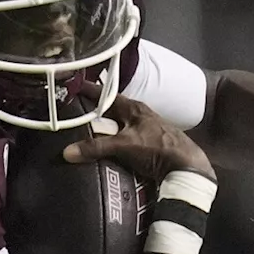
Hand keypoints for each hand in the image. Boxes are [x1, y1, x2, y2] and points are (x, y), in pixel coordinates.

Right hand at [62, 97, 214, 181]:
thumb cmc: (158, 147)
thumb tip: (68, 151)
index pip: (106, 94)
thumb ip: (96, 147)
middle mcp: (138, 116)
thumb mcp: (124, 145)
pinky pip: (122, 142)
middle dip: (94, 114)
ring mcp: (143, 131)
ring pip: (117, 127)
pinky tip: (104, 153)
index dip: (90, 91)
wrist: (185, 166)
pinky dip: (112, 145)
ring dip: (103, 132)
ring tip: (83, 136)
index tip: (73, 87)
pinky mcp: (146, 146)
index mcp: (133, 108)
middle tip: (73, 116)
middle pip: (110, 112)